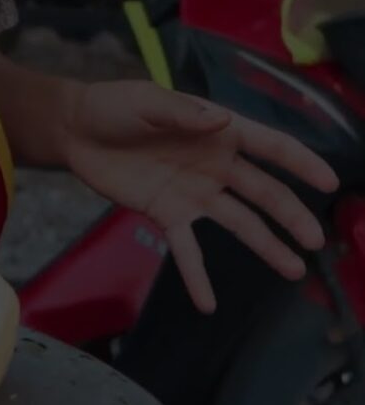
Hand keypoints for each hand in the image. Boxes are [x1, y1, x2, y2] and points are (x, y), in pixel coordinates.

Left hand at [61, 80, 339, 312]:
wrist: (76, 131)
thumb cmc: (115, 106)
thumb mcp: (148, 101)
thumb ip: (183, 113)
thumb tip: (219, 122)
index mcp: (219, 131)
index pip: (270, 146)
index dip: (301, 162)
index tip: (329, 182)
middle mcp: (215, 165)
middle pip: (262, 192)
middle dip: (291, 215)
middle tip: (316, 240)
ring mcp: (194, 193)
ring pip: (238, 223)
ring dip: (265, 246)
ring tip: (292, 270)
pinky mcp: (166, 214)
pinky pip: (186, 248)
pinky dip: (196, 276)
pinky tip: (208, 303)